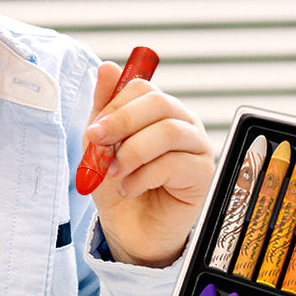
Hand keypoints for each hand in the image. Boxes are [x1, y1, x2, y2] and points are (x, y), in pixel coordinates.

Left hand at [81, 64, 213, 266]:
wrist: (128, 228)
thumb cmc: (117, 183)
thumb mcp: (101, 144)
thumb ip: (104, 108)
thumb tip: (107, 67)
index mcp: (159, 111)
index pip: (143, 89)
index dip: (115, 106)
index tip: (93, 132)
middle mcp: (183, 123)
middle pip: (159, 103)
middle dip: (121, 123)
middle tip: (98, 145)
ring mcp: (197, 147)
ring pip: (168, 131)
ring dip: (131, 153)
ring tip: (113, 173)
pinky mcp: (202, 175)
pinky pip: (173, 164)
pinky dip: (142, 177)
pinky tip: (129, 189)